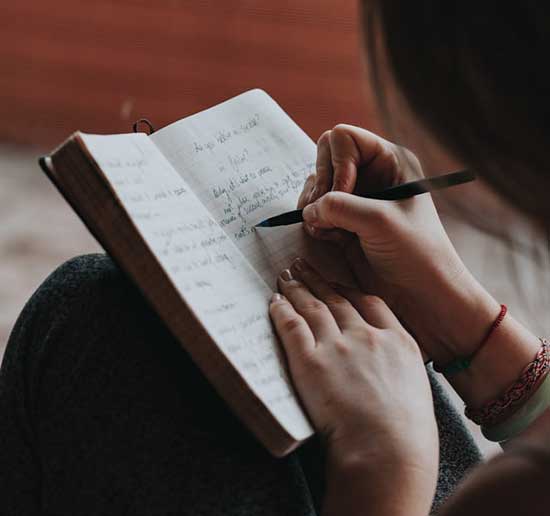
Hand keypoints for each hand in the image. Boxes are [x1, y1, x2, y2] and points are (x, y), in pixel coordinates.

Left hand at [270, 257, 437, 514]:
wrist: (387, 452)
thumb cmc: (407, 434)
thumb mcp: (416, 390)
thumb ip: (397, 369)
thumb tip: (385, 370)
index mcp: (397, 340)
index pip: (369, 302)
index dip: (348, 288)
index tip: (336, 282)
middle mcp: (367, 335)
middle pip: (337, 298)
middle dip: (317, 280)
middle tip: (303, 266)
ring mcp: (338, 346)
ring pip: (313, 306)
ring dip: (297, 288)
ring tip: (287, 276)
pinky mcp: (310, 361)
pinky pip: (291, 326)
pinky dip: (281, 311)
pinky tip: (275, 301)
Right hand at [298, 124, 499, 363]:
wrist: (422, 293)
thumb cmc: (416, 253)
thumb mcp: (379, 221)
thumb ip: (339, 206)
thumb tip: (308, 209)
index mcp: (390, 161)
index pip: (344, 138)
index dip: (337, 164)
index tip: (344, 194)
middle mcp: (371, 175)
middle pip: (324, 158)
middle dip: (320, 185)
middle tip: (326, 213)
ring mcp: (356, 199)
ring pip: (316, 186)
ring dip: (315, 207)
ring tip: (330, 230)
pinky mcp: (344, 222)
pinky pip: (315, 210)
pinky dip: (315, 223)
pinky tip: (331, 238)